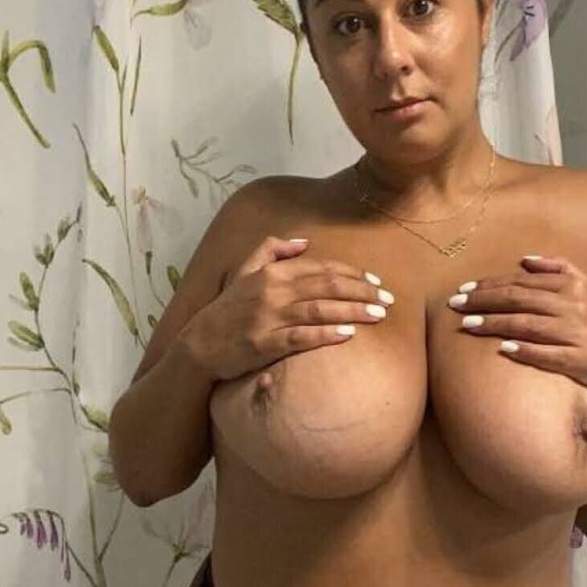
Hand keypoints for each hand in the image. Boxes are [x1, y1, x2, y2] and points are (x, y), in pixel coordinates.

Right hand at [188, 235, 394, 381]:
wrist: (198, 345)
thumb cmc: (227, 309)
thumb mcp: (244, 271)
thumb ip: (272, 250)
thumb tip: (305, 242)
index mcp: (272, 272)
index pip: (321, 268)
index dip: (352, 273)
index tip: (376, 281)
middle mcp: (272, 291)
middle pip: (327, 286)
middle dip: (362, 291)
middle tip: (388, 299)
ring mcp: (268, 318)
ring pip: (320, 310)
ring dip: (354, 311)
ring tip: (379, 315)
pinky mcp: (264, 344)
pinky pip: (301, 337)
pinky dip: (326, 334)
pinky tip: (349, 334)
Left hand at [448, 254, 586, 404]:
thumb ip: (560, 270)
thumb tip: (526, 260)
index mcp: (574, 286)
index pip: (522, 282)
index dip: (490, 284)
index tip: (464, 288)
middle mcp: (576, 306)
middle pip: (520, 299)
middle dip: (484, 300)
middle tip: (454, 304)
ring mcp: (580, 333)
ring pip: (528, 324)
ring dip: (494, 324)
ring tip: (467, 325)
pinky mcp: (585, 361)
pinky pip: (550, 354)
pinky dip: (527, 351)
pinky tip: (504, 350)